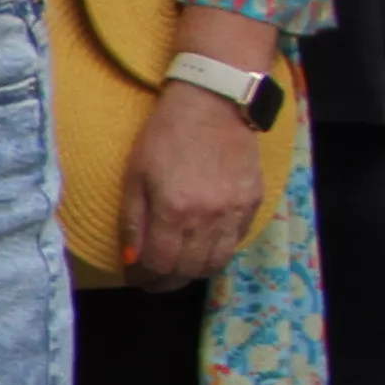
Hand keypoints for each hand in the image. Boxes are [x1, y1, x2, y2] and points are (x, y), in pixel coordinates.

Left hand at [118, 81, 267, 286]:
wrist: (214, 103)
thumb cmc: (165, 135)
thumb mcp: (135, 175)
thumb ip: (133, 221)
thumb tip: (131, 260)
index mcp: (174, 210)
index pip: (160, 263)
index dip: (144, 277)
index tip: (134, 279)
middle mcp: (208, 218)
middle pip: (188, 270)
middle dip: (166, 281)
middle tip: (152, 280)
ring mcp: (235, 212)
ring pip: (215, 263)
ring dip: (192, 273)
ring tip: (175, 270)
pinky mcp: (253, 203)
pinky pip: (236, 243)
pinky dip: (217, 254)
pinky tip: (201, 249)